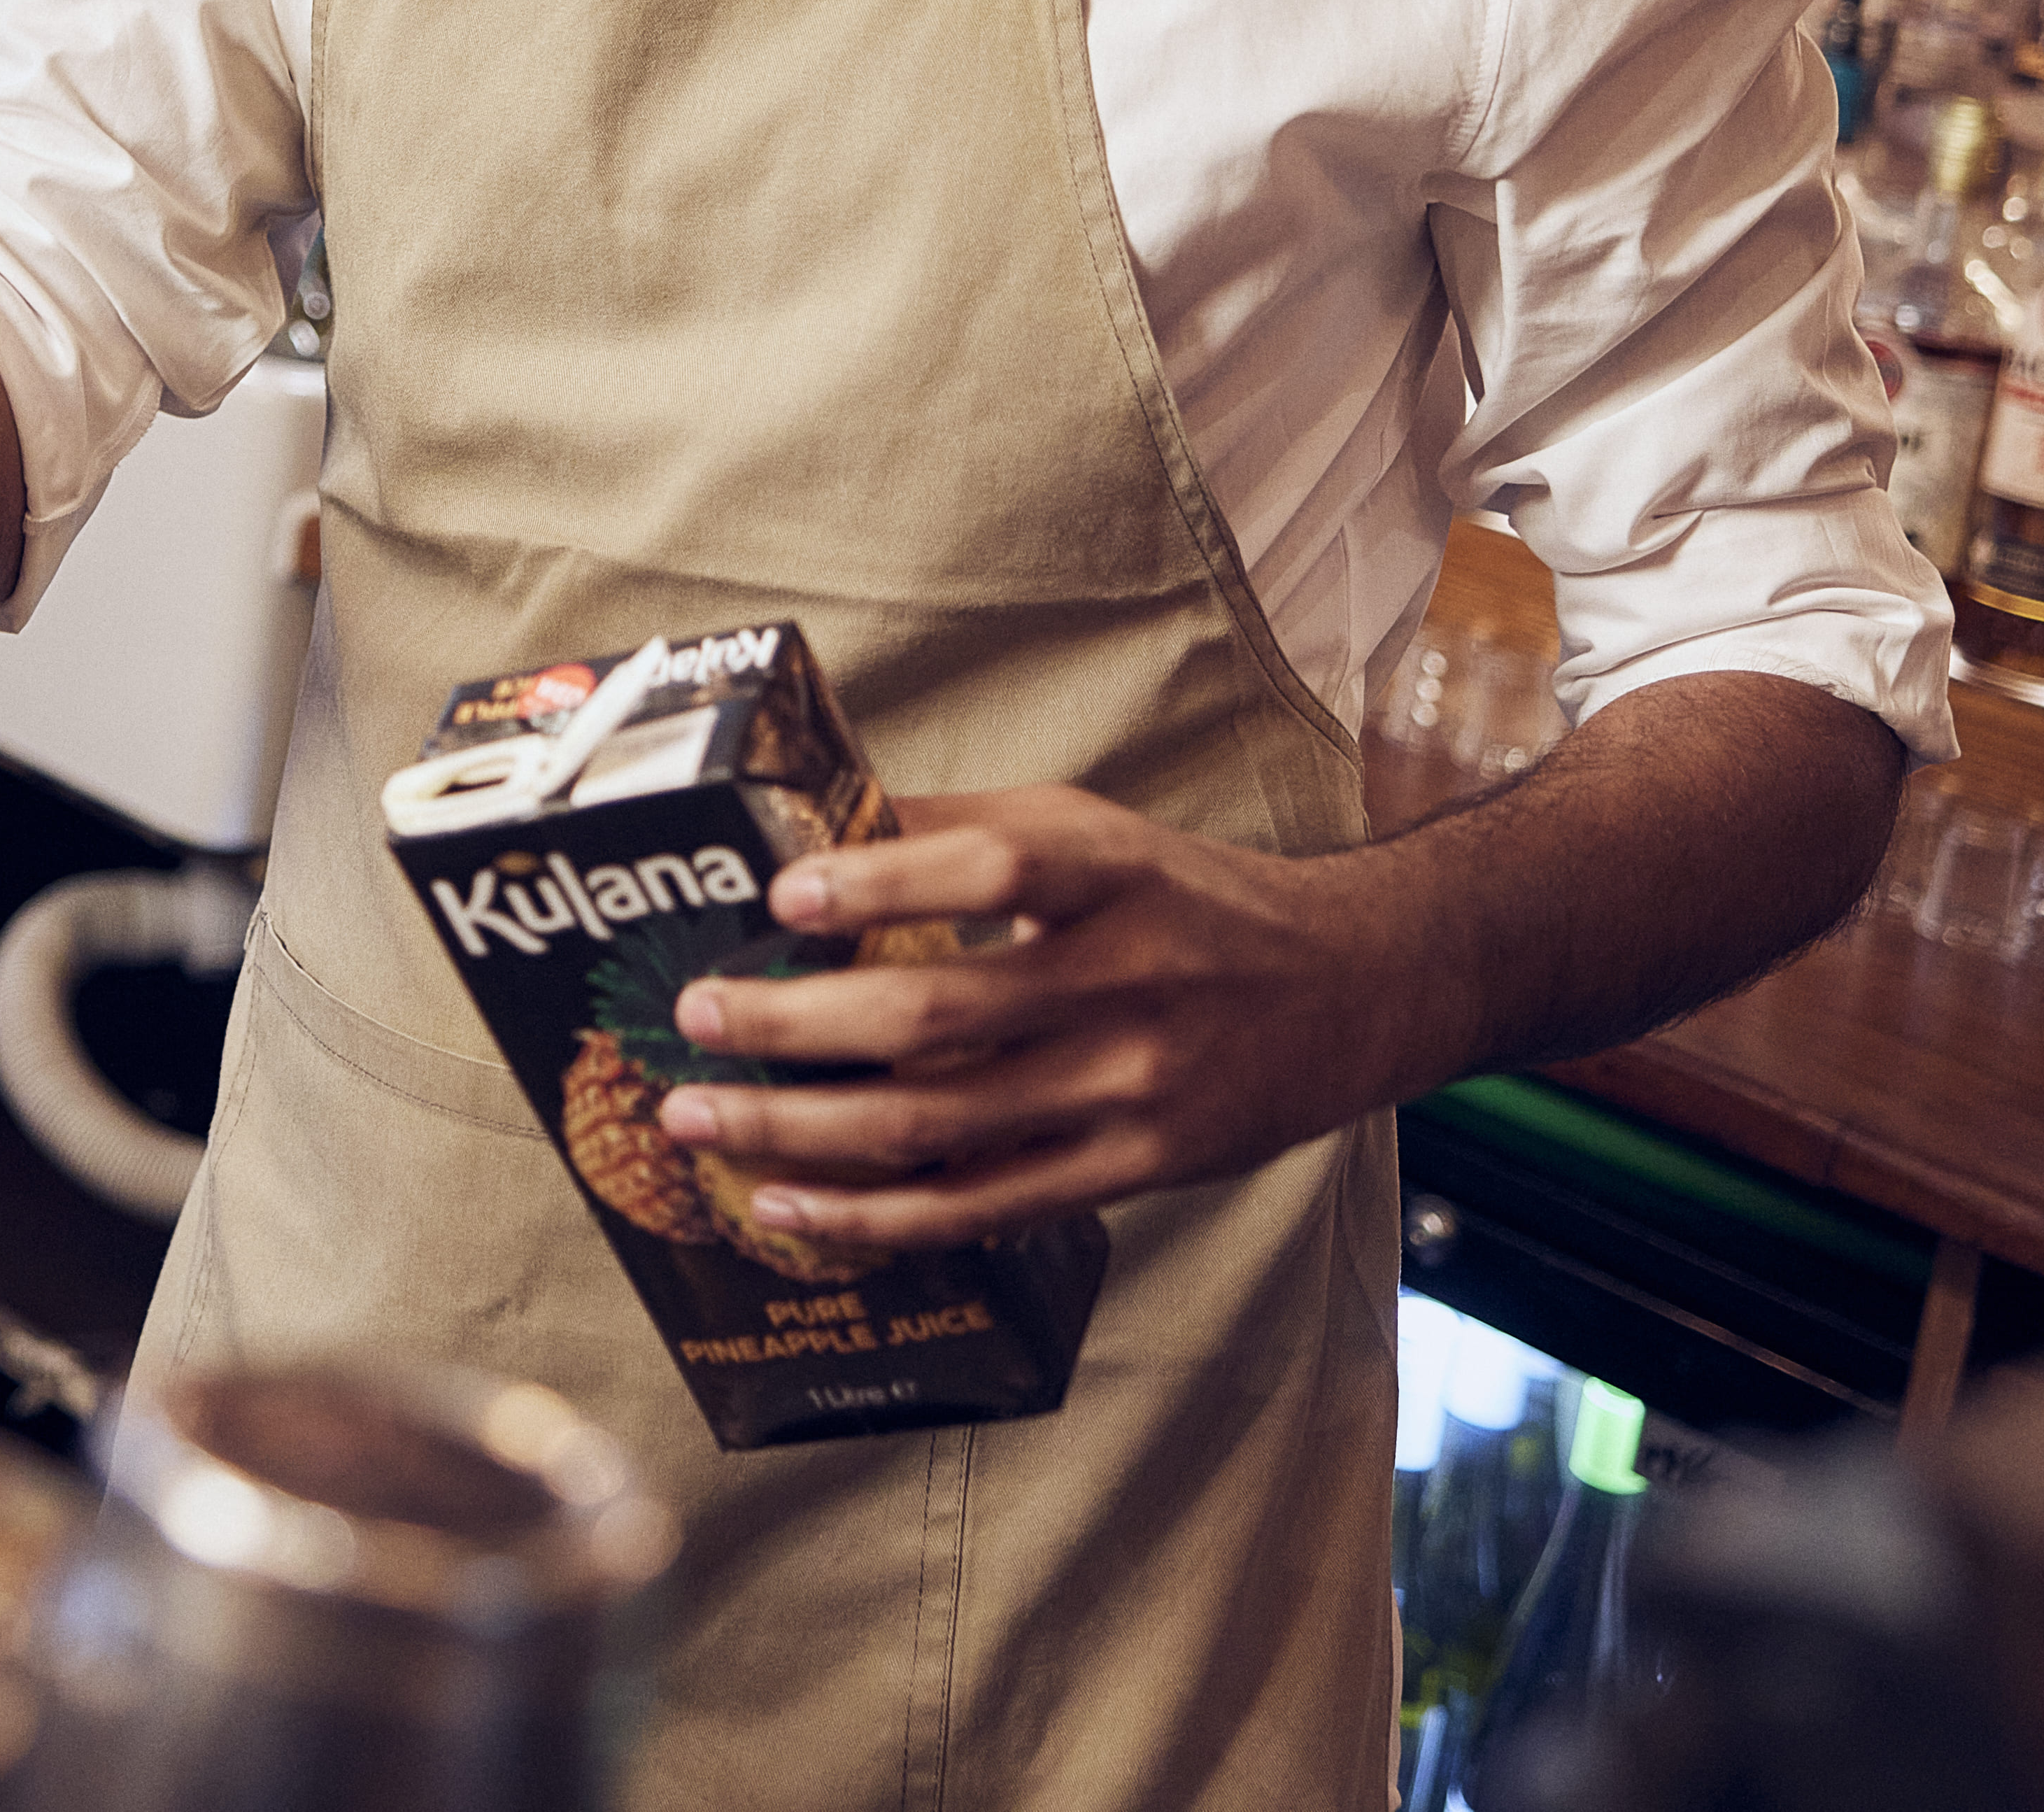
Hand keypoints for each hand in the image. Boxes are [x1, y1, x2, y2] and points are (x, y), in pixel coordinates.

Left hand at [651, 787, 1455, 1254]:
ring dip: (801, 1130)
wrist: (1351, 990)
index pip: (995, 871)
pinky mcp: (1133, 1170)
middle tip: (693, 1018)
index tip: (785, 896)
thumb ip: (962, 830)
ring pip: (939, 1124)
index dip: (887, 880)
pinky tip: (790, 1208)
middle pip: (939, 1012)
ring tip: (697, 1120)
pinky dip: (875, 1213)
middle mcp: (1126, 980)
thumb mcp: (1096, 833)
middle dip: (795, 1024)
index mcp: (1114, 875)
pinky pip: (982, 1204)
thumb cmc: (1190, 903)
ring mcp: (1130, 1088)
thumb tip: (811, 829)